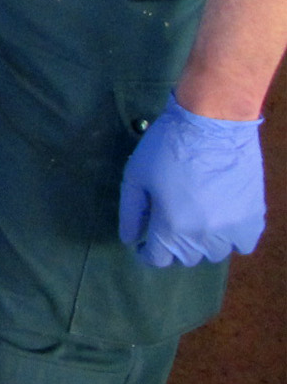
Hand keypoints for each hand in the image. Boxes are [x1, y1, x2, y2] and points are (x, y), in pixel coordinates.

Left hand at [118, 94, 265, 267]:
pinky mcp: (254, 217)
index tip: (143, 244)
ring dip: (202, 241)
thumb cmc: (167, 147)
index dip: (146, 253)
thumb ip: (131, 212)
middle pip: (186, 257)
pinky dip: (231, 237)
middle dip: (172, 244)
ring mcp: (233, 228)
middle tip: (169, 221)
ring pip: (214, 252)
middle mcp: (204, 236)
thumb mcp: (136, 176)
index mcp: (172, 227)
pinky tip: (221, 219)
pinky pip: (243, 243)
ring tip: (194, 218)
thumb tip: (129, 239)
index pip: (158, 259)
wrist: (213, 124)